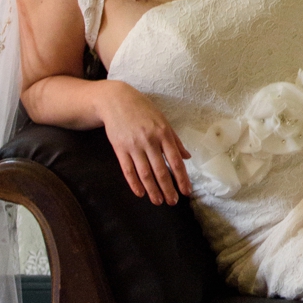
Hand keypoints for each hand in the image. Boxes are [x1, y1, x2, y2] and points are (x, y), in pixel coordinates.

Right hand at [97, 81, 192, 204]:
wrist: (116, 100)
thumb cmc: (143, 110)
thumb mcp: (163, 121)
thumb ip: (175, 140)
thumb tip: (187, 157)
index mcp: (164, 134)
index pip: (175, 161)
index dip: (181, 178)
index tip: (187, 191)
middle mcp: (150, 141)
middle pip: (161, 171)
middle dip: (168, 189)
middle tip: (173, 202)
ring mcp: (134, 146)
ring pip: (145, 173)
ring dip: (153, 190)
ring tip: (158, 202)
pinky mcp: (119, 148)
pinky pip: (128, 170)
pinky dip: (134, 183)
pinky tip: (140, 193)